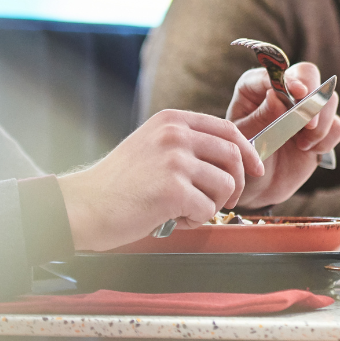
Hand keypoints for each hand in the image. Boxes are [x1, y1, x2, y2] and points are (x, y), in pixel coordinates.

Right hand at [57, 109, 261, 250]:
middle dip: (237, 184)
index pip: (228, 129)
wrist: (83, 206)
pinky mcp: (173, 189)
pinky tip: (173, 219)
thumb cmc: (117, 185)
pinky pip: (208, 209)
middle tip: (225, 202)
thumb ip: (185, 144)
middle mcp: (175, 134)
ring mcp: (174, 160)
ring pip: (225, 185)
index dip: (249, 151)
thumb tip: (232, 156)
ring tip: (185, 210)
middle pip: (234, 156)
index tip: (256, 169)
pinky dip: (196, 220)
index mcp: (172, 121)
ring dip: (212, 205)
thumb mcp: (151, 146)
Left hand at [230, 62, 339, 206]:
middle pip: (309, 74)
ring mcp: (305, 108)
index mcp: (256, 87)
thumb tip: (276, 96)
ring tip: (302, 145)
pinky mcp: (322, 128)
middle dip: (313, 96)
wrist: (257, 187)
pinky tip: (311, 151)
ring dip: (320, 124)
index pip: (277, 72)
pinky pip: (337, 125)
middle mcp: (283, 91)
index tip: (298, 93)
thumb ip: (259, 118)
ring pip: (328, 99)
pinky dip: (328, 139)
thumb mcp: (243, 140)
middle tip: (309, 124)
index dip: (289, 80)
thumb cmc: (242, 158)